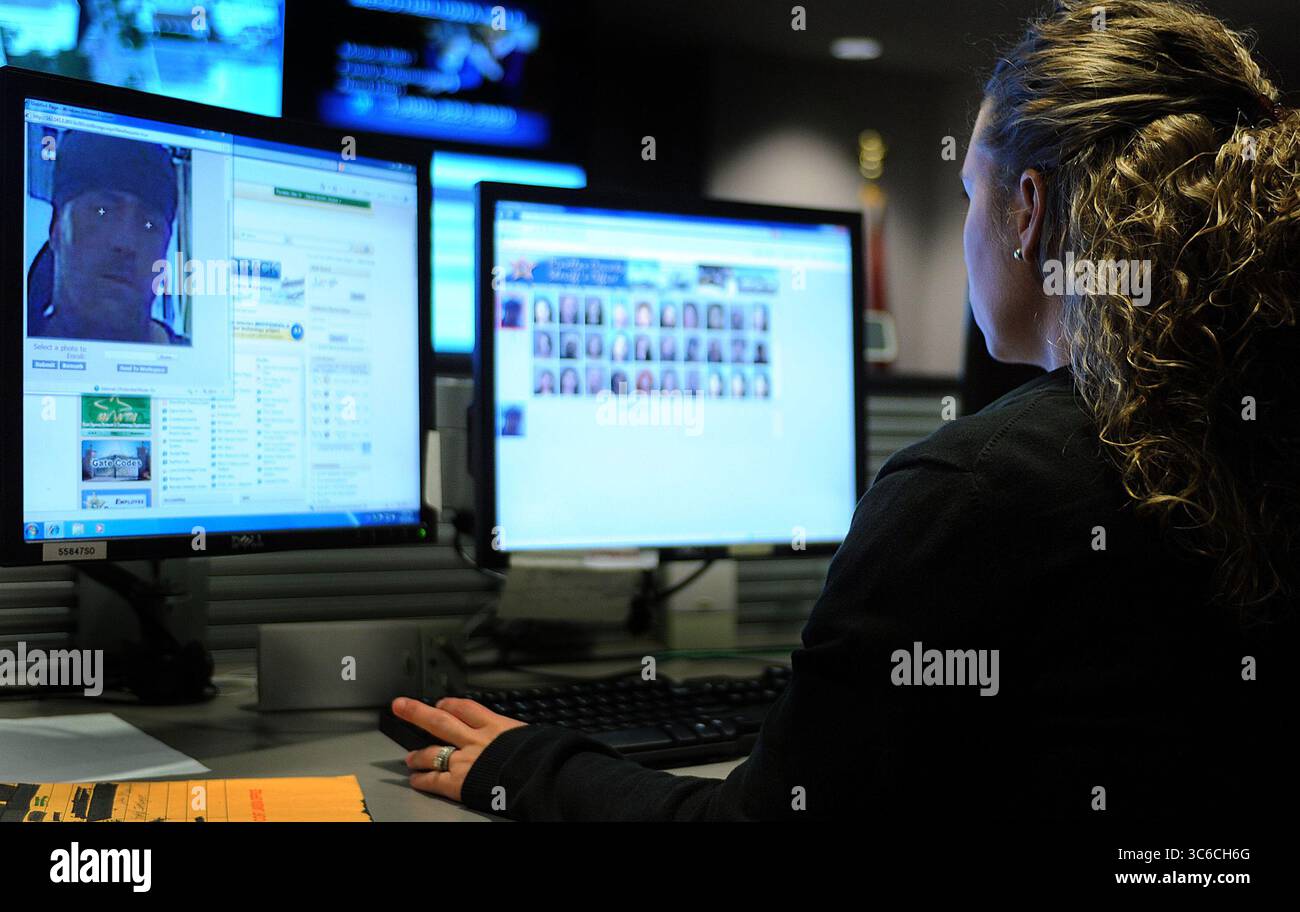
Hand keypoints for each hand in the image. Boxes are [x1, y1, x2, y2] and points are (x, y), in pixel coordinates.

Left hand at [394, 696, 527, 801]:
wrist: (540, 775)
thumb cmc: (542, 757)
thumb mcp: (533, 735)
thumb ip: (519, 736)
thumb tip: (529, 738)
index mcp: (496, 726)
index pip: (465, 708)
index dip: (450, 704)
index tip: (442, 703)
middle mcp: (475, 740)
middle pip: (440, 721)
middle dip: (417, 712)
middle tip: (401, 706)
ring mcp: (464, 760)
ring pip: (432, 752)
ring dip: (418, 754)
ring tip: (409, 757)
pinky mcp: (459, 782)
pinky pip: (434, 780)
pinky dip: (422, 779)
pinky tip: (416, 779)